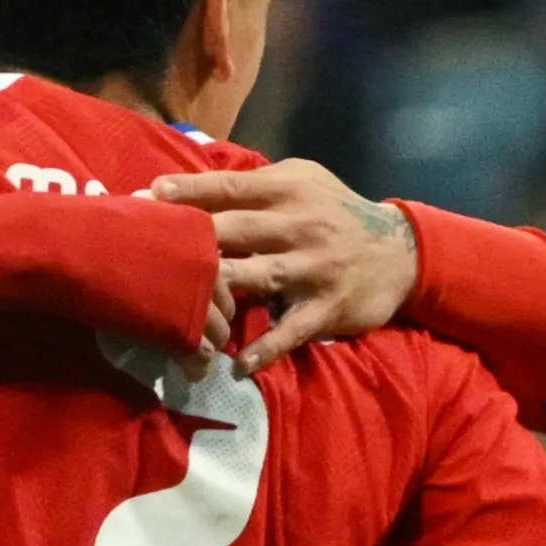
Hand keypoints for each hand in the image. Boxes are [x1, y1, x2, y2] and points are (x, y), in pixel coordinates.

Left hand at [147, 158, 418, 371]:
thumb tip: (189, 185)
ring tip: (176, 304)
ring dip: (217, 290)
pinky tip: (236, 364)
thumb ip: (254, 183)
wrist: (400, 252)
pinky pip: (290, 331)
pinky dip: (264, 349)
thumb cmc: (334, 212)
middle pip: (234, 230)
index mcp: (288, 191)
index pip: (230, 187)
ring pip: (256, 277)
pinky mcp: (326, 308)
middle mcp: (298, 226)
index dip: (189, 192)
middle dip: (190, 240)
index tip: (148, 197)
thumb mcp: (303, 181)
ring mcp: (312, 269)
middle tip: (144, 250)